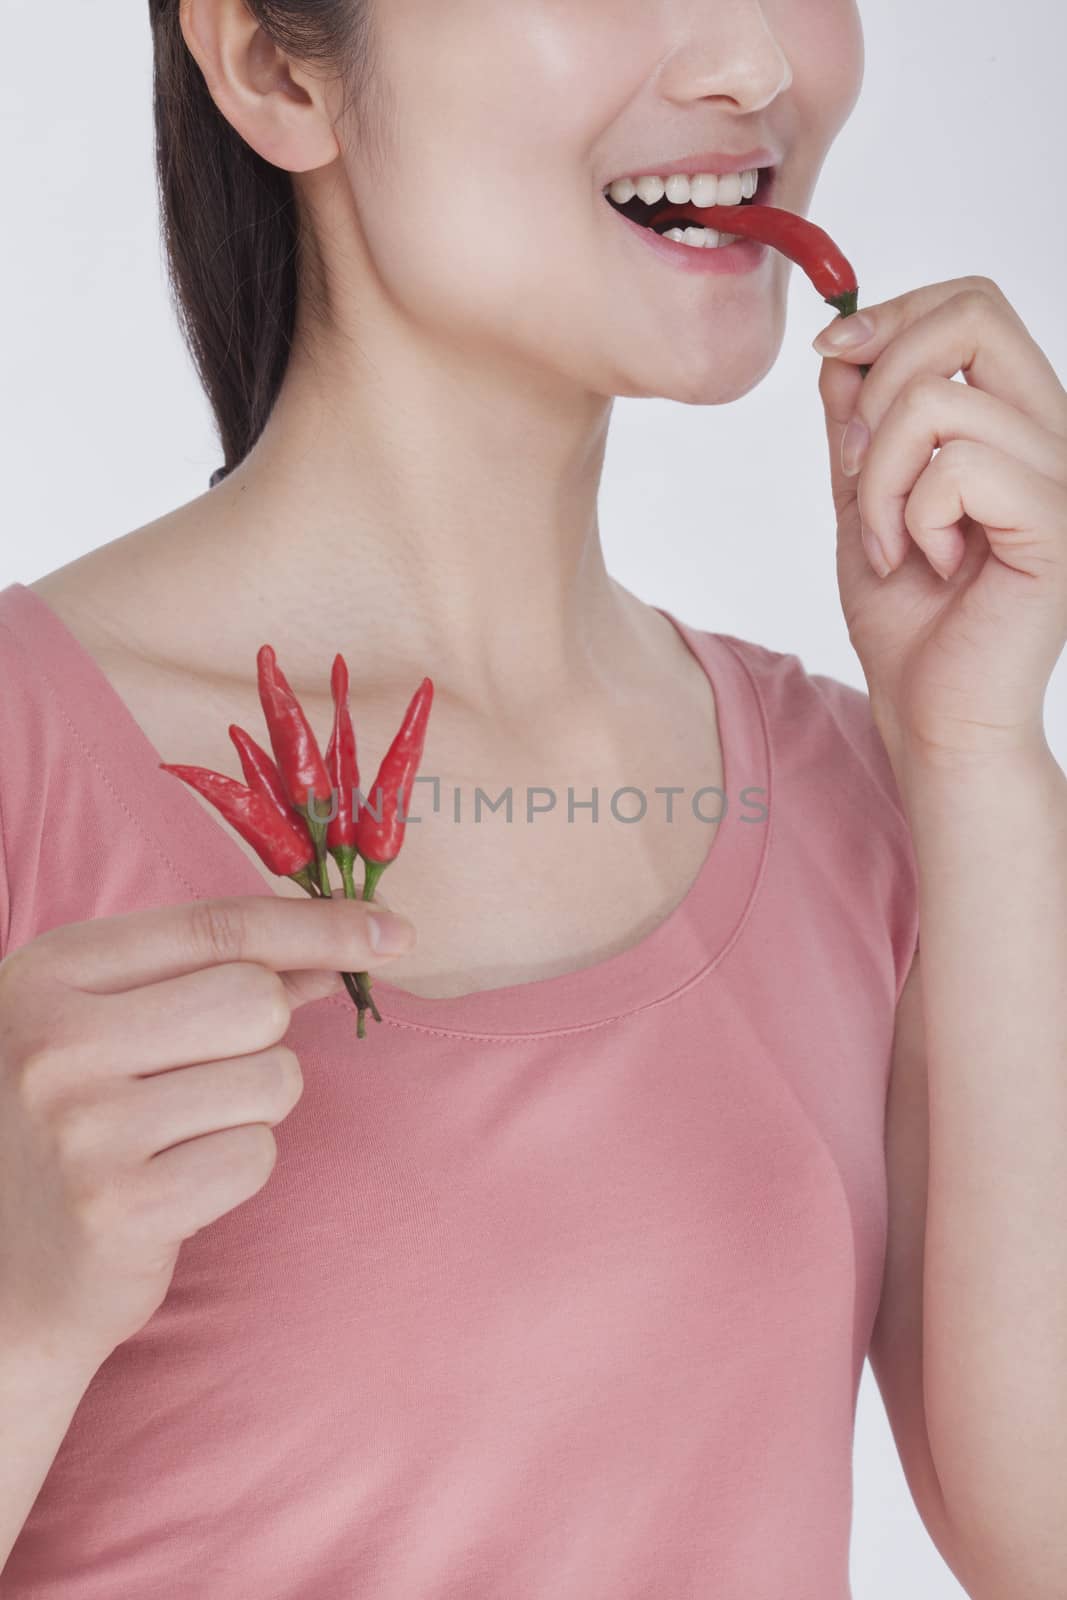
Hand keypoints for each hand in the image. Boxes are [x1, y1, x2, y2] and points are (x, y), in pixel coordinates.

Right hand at [0, 894, 412, 1370]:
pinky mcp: (121, 1206)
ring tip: (178, 1136)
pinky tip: (176, 1184)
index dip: (317, 926)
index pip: (216, 927)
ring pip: (271, 1078)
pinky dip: (237, 1168)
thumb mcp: (106, 1026)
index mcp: (49, 973)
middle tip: (206, 1079)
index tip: (392, 932)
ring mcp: (83, 1125)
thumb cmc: (69, 1128)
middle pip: (255, 1000)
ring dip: (252, 1108)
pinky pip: (255, 1156)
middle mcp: (55, 1041)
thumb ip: (211, 977)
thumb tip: (339, 947)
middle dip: (263, 1039)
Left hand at [814, 275, 1066, 764]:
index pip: (972, 305)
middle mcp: (1052, 434)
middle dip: (880, 381)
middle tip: (857, 467)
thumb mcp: (863, 501)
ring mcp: (1061, 475)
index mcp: (1016, 421)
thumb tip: (842, 346)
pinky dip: (910, 518)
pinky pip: (956, 467)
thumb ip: (857, 424)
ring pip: (937, 403)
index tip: (832, 356)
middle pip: (973, 314)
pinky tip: (928, 565)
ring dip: (878, 480)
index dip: (892, 315)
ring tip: (893, 545)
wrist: (932, 717)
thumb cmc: (909, 623)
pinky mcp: (1055, 522)